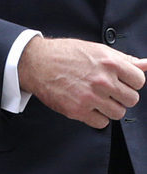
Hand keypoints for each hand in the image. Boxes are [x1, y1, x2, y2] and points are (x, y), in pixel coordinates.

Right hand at [18, 36, 146, 128]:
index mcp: (110, 63)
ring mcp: (90, 97)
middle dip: (123, 97)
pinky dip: (98, 118)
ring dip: (111, 109)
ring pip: (118, 113)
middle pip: (132, 99)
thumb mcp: (99, 50)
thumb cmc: (67, 54)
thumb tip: (146, 64)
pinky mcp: (78, 111)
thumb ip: (125, 59)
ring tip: (100, 101)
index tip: (122, 82)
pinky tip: (90, 108)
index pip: (139, 81)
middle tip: (110, 92)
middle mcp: (102, 81)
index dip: (131, 82)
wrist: (38, 63)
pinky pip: (101, 123)